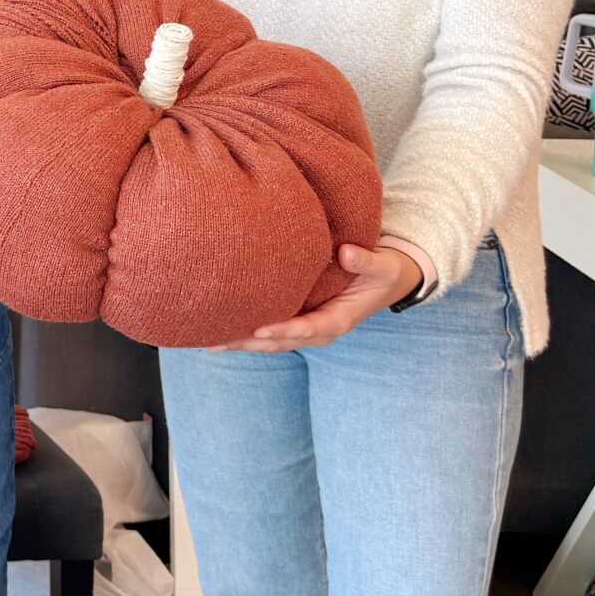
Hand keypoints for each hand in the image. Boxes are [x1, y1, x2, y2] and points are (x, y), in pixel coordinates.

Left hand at [212, 242, 422, 353]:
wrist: (385, 280)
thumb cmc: (383, 272)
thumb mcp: (383, 266)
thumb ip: (366, 261)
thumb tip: (345, 252)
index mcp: (340, 318)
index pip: (310, 329)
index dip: (286, 331)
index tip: (261, 330)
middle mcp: (320, 328)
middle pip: (282, 341)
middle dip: (250, 343)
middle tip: (218, 341)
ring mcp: (308, 326)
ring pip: (271, 341)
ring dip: (242, 342)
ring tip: (209, 341)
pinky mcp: (299, 318)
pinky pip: (271, 330)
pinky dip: (247, 333)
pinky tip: (221, 329)